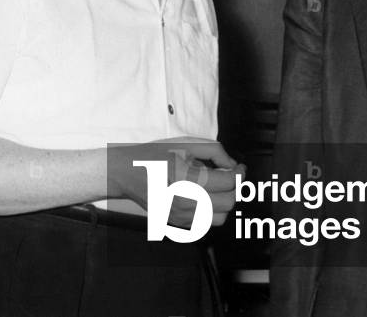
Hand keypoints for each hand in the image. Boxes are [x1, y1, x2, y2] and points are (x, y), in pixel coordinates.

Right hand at [112, 137, 244, 228]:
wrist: (127, 173)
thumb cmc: (155, 155)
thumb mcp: (185, 143)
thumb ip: (214, 151)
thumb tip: (233, 165)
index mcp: (186, 177)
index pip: (227, 182)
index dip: (240, 173)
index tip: (240, 167)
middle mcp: (184, 200)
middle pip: (228, 202)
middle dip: (235, 188)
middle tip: (230, 175)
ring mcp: (181, 215)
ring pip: (220, 217)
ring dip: (225, 202)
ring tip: (217, 187)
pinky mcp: (177, 223)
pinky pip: (206, 222)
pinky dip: (211, 210)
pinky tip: (203, 195)